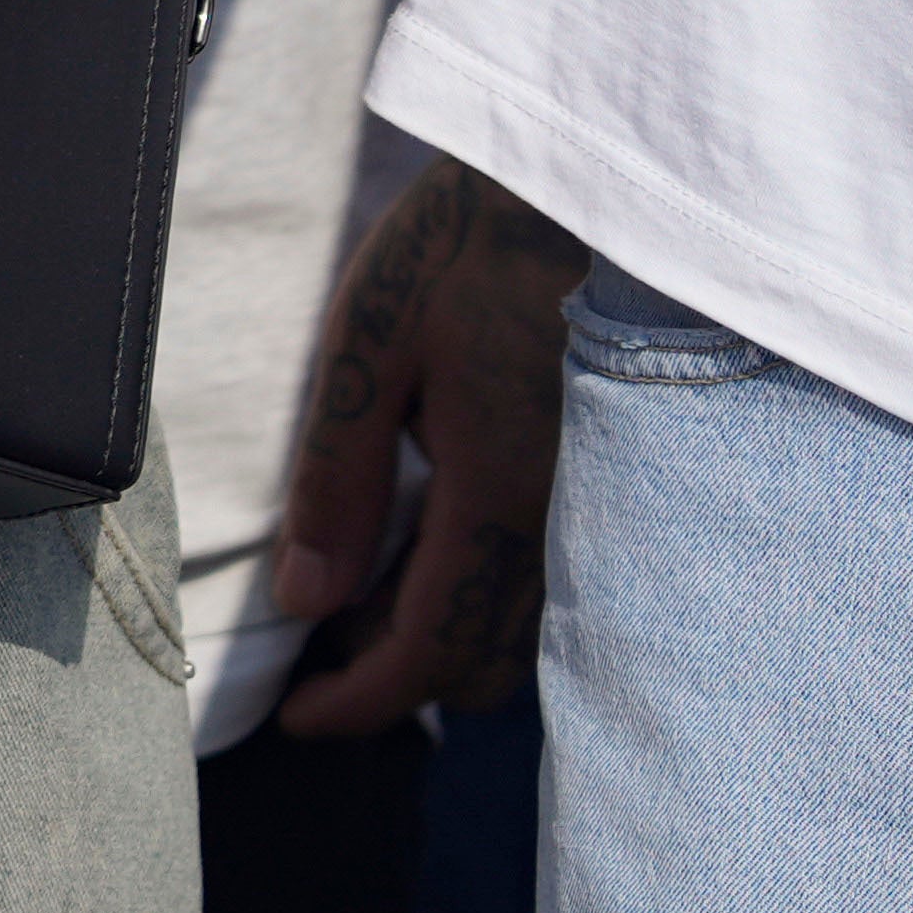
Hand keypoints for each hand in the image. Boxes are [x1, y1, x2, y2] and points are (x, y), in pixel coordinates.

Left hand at [265, 153, 577, 732]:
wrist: (586, 192)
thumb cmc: (467, 251)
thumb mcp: (371, 346)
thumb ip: (337, 479)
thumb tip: (303, 595)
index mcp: (498, 497)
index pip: (429, 647)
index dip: (362, 701)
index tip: (302, 720)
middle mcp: (565, 523)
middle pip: (484, 662)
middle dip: (399, 680)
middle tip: (317, 655)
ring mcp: (598, 507)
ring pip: (521, 630)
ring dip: (442, 636)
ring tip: (353, 601)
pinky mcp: (609, 480)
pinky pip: (547, 582)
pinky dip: (481, 594)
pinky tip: (422, 549)